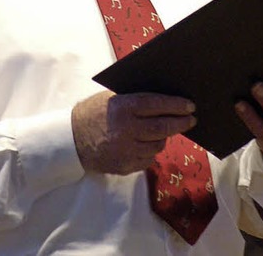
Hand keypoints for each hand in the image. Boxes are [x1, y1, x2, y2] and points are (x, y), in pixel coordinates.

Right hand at [71, 90, 196, 174]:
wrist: (70, 140)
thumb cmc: (93, 112)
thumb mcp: (112, 97)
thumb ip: (135, 98)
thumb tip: (164, 98)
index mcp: (123, 108)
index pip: (157, 105)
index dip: (176, 105)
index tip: (190, 105)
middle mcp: (126, 130)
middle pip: (162, 127)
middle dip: (181, 122)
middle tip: (192, 119)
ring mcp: (125, 151)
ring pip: (158, 145)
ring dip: (165, 137)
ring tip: (167, 129)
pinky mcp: (124, 166)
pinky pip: (148, 160)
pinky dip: (152, 151)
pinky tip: (149, 143)